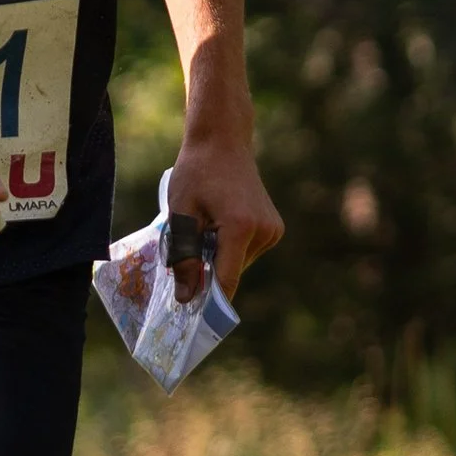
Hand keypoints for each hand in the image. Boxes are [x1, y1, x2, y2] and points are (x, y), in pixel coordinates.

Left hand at [167, 125, 283, 300]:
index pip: (226, 280)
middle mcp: (264, 232)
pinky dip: (229, 247)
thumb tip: (186, 298)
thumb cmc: (196, 173)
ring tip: (203, 227)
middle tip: (186, 251)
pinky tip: (217, 224)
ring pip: (238, 263)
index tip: (189, 314)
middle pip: (231, 272)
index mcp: (240, 227)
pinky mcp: (275, 228)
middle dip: (207, 271)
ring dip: (218, 257)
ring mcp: (273, 230)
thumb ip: (184, 257)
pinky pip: (246, 252)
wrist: (222, 141)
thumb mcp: (181, 214)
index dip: (207, 300)